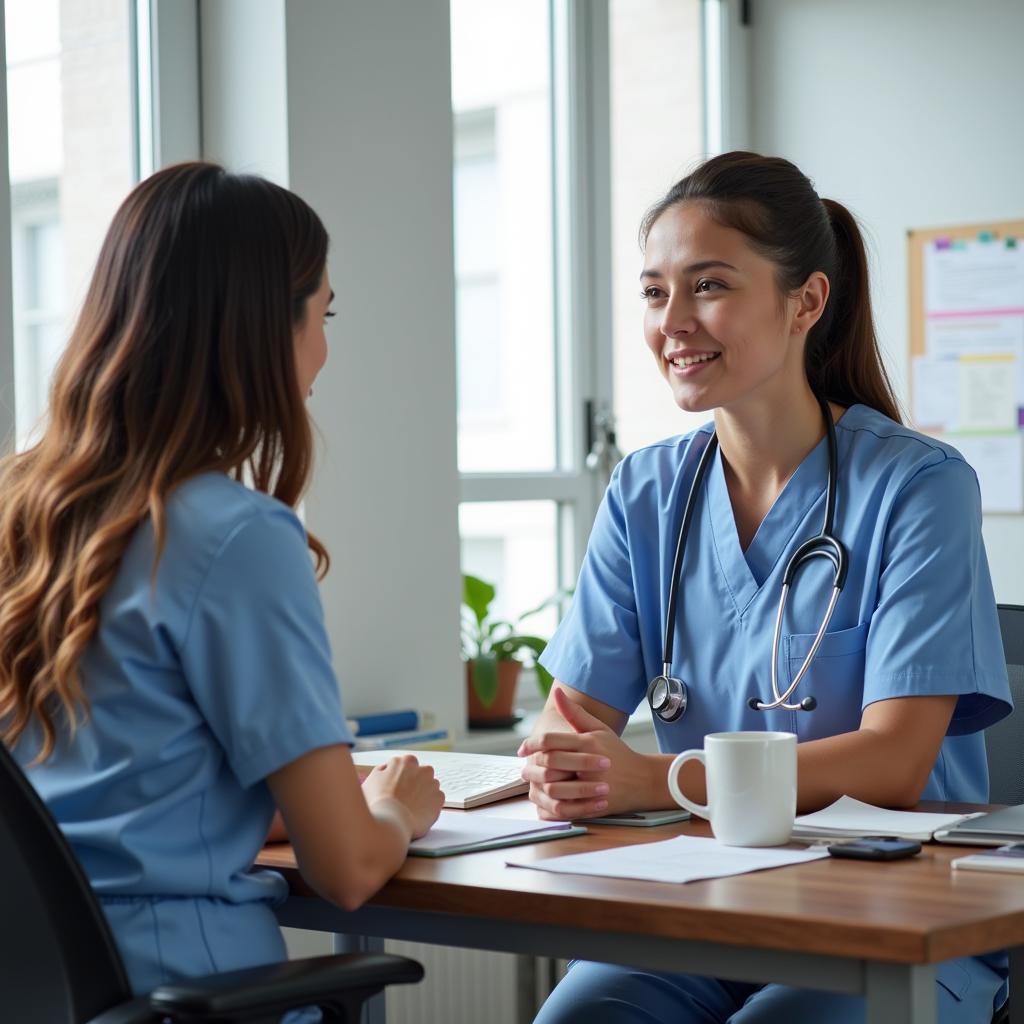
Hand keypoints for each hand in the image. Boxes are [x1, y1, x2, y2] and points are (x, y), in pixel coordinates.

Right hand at [362, 754, 444, 838]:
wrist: (390, 822)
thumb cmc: (377, 802)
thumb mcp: (372, 779)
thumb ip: (383, 770)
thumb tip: (388, 768)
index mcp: (407, 761)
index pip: (406, 765)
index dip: (400, 778)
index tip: (396, 788)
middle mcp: (423, 769)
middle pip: (421, 774)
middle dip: (415, 783)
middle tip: (404, 798)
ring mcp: (433, 783)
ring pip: (430, 786)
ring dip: (424, 793)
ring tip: (411, 807)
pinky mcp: (439, 798)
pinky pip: (436, 799)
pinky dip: (430, 805)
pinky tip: (418, 813)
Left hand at [517, 688, 651, 819]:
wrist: (643, 780)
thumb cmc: (618, 753)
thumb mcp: (598, 729)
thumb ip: (574, 713)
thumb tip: (557, 693)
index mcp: (588, 743)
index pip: (550, 740)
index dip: (531, 744)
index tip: (522, 750)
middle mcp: (590, 763)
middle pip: (550, 762)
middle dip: (533, 765)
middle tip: (524, 767)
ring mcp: (593, 787)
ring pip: (554, 788)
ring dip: (538, 786)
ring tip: (532, 784)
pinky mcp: (595, 806)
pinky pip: (564, 809)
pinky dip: (550, 807)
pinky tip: (545, 801)